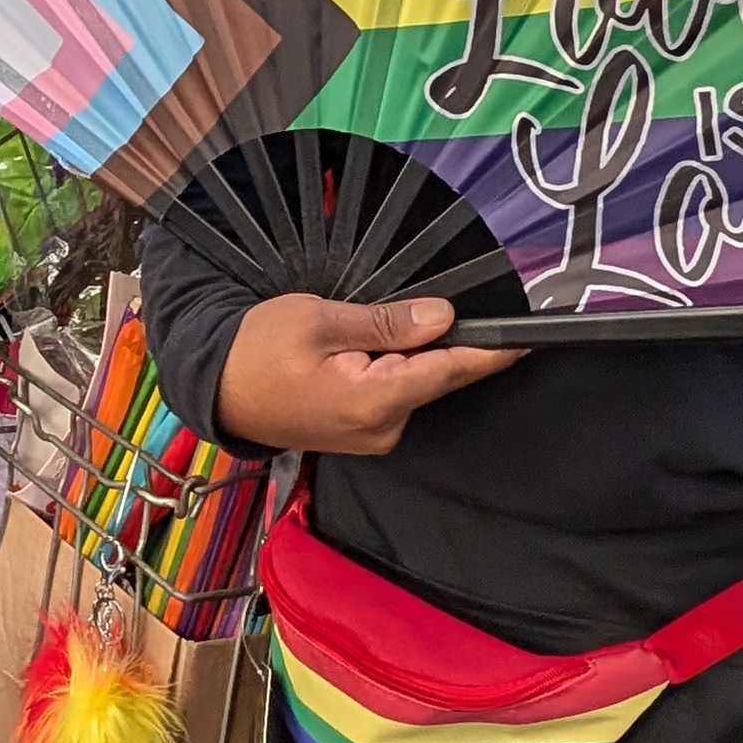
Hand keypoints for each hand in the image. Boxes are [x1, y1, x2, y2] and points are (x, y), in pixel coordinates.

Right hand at [215, 293, 513, 457]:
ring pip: (414, 383)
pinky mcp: (361, 433)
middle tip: (422, 306)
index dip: (490, 352)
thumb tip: (442, 317)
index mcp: (373, 401)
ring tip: (370, 327)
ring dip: (410, 353)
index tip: (527, 340)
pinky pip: (394, 394)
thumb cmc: (257, 351)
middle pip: (434, 376)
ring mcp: (372, 436)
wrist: (215, 388)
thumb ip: (387, 322)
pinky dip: (393, 368)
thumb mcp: (321, 320)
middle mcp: (381, 429)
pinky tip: (368, 347)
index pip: (448, 370)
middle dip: (441, 341)